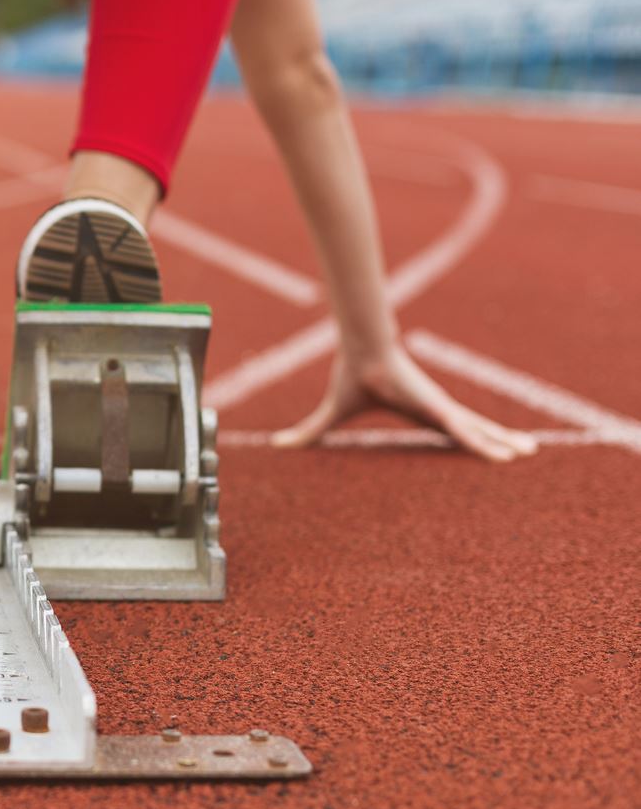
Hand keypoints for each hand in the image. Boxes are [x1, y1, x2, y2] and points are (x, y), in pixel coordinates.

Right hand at [272, 344, 537, 461]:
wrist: (362, 353)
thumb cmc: (352, 377)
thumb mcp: (332, 413)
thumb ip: (312, 431)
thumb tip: (278, 444)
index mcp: (417, 413)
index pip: (447, 431)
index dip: (466, 440)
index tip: (483, 449)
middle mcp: (435, 411)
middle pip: (472, 429)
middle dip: (498, 440)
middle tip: (523, 452)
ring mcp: (441, 409)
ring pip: (478, 431)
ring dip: (504, 442)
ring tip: (530, 453)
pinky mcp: (440, 409)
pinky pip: (467, 432)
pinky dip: (487, 444)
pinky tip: (508, 455)